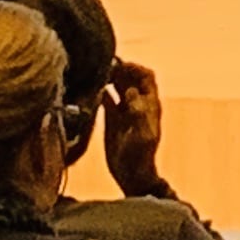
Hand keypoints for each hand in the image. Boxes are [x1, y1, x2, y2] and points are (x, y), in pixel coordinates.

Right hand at [102, 57, 171, 196]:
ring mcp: (125, 111)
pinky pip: (107, 100)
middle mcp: (138, 104)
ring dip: (109, 78)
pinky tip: (90, 91)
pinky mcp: (113, 120)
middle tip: (102, 67)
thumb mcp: (141, 135)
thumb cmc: (140, 156)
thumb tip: (130, 91)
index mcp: (150, 104)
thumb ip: (138, 113)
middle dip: (120, 69)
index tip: (120, 65)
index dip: (135, 68)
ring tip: (95, 75)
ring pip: (119, 86)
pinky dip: (100, 92)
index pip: (146, 76)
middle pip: (131, 78)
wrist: (132, 174)